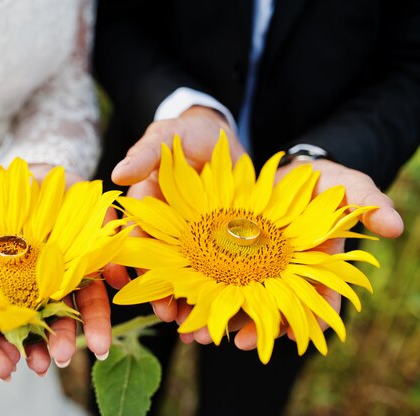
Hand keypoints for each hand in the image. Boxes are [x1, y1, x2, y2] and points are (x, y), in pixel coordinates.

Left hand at [25, 164, 112, 373]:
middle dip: (60, 341)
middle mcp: (47, 280)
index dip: (96, 324)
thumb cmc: (56, 185)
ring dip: (27, 344)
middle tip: (57, 360)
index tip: (101, 348)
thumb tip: (121, 274)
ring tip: (23, 365)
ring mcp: (17, 281)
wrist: (13, 173)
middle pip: (57, 317)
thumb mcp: (87, 200)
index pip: (89, 300)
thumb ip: (106, 229)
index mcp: (74, 267)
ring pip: (24, 317)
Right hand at [104, 105, 244, 305]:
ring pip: (191, 280)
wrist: (227, 139)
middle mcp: (168, 233)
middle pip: (162, 272)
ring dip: (194, 306)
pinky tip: (231, 315)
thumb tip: (117, 174)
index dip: (130, 267)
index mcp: (147, 211)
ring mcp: (197, 242)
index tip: (131, 289)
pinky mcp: (225, 246)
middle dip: (163, 297)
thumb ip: (145, 153)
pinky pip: (222, 276)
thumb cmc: (189, 135)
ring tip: (202, 330)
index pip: (133, 244)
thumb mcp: (168, 136)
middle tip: (172, 319)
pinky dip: (224, 296)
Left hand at [183, 159, 403, 349]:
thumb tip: (396, 227)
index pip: (317, 299)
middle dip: (256, 327)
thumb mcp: (342, 183)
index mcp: (312, 265)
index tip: (296, 337)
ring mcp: (248, 269)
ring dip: (219, 319)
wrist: (270, 170)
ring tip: (199, 334)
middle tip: (239, 342)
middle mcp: (280, 274)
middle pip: (269, 308)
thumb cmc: (312, 182)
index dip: (310, 319)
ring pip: (235, 301)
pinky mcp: (219, 258)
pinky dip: (195, 295)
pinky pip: (207, 281)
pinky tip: (178, 306)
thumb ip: (366, 201)